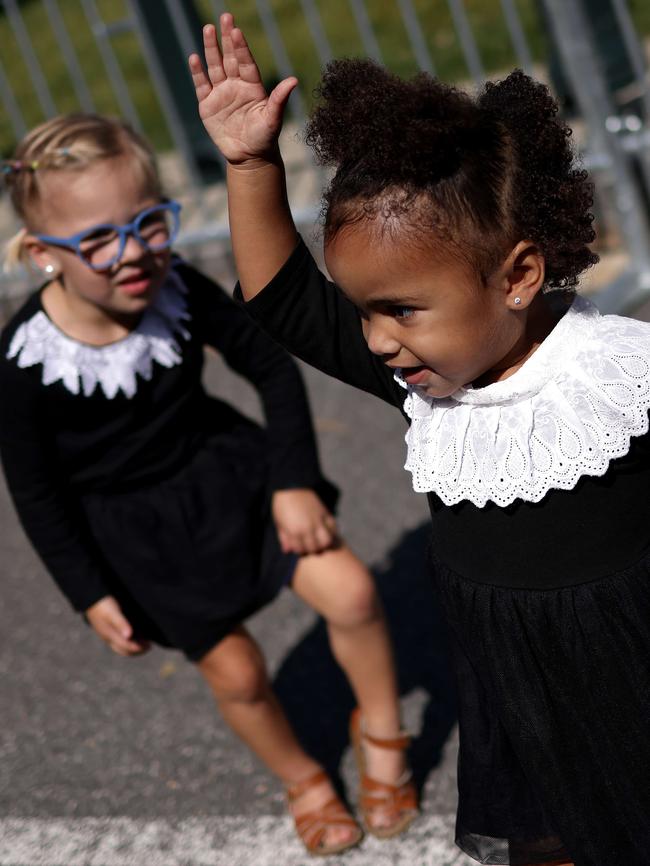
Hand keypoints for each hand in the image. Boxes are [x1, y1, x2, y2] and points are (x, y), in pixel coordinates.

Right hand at [86, 596, 150, 656]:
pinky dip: (130, 640)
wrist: (90, 598)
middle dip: (137, 650)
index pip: (126, 647)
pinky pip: (120, 639)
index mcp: (109, 635)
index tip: (149, 645)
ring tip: (145, 642)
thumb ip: (120, 623)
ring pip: (122, 646)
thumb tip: (129, 636)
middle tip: (149, 646)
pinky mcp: (109, 629)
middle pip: (124, 650)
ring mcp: (108, 634)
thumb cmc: (102, 605)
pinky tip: (137, 635)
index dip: (138, 648)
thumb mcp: (112, 613)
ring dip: (133, 646)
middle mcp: (109, 637)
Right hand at [189, 14, 297, 164]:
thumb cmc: (264, 138)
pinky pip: (201, 85)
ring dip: (211, 48)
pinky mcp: (207, 105)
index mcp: (252, 86)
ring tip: (208, 29)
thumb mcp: (273, 120)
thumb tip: (293, 80)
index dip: (241, 48)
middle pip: (230, 58)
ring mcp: (221, 93)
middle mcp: (236, 85)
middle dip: (227, 38)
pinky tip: (194, 58)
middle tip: (225, 17)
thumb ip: (279, 99)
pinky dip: (197, 72)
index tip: (238, 31)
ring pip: (215, 66)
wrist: (249, 157)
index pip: (246, 62)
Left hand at [272, 489, 337, 554]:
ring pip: (326, 541)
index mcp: (294, 531)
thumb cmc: (281, 505)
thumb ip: (283, 538)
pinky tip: (326, 531)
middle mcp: (307, 528)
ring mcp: (317, 521)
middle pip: (314, 548)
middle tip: (309, 544)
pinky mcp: (324, 513)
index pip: (300, 550)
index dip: (299, 549)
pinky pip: (333, 527)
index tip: (299, 545)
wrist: (291, 486)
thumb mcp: (279, 522)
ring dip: (323, 543)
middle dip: (311, 548)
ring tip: (319, 540)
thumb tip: (287, 551)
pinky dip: (331, 532)